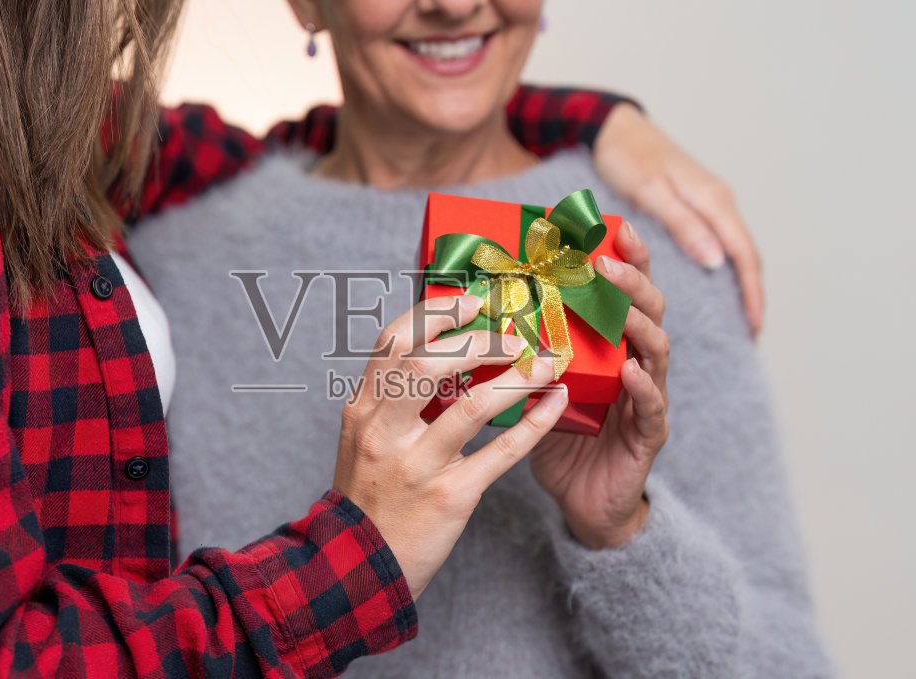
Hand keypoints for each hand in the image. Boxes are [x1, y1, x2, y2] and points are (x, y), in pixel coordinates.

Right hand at [333, 295, 567, 598]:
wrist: (361, 569)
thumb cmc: (369, 499)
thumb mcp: (363, 440)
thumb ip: (391, 399)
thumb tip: (435, 352)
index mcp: (362, 410)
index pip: (393, 343)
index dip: (433, 315)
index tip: (470, 303)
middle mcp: (384, 432)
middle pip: (428, 363)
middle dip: (478, 341)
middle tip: (514, 335)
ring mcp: (417, 465)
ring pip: (472, 404)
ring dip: (517, 377)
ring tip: (546, 364)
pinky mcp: (450, 496)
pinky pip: (501, 452)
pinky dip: (534, 423)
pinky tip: (555, 404)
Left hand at [529, 222, 671, 549]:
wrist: (583, 503)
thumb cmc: (559, 438)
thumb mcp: (535, 385)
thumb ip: (520, 349)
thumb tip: (470, 312)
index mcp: (610, 345)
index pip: (623, 292)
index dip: (624, 258)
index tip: (613, 225)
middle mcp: (636, 362)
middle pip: (649, 309)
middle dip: (632, 279)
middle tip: (606, 259)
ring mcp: (648, 398)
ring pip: (657, 350)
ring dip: (637, 322)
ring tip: (619, 304)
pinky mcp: (648, 435)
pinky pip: (653, 407)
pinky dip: (643, 386)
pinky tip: (630, 369)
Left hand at [593, 103, 763, 336]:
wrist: (615, 126)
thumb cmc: (627, 156)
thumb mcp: (650, 191)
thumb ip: (683, 224)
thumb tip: (717, 260)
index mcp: (713, 200)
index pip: (743, 254)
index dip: (751, 292)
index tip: (755, 326)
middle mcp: (718, 202)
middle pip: (744, 254)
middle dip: (752, 293)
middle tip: (753, 333)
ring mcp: (709, 202)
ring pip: (734, 249)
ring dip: (741, 282)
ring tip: (742, 317)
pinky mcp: (696, 204)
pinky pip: (719, 240)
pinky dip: (725, 266)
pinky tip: (719, 282)